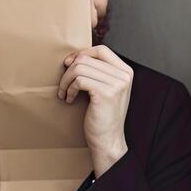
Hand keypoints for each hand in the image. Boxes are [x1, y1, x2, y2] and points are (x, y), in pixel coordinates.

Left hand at [59, 44, 132, 174]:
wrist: (108, 140)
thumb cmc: (103, 116)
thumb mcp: (106, 89)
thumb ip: (99, 72)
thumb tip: (76, 56)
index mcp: (126, 72)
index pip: (101, 50)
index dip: (82, 54)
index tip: (70, 65)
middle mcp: (124, 76)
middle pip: (87, 58)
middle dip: (69, 70)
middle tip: (64, 84)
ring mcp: (116, 84)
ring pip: (80, 68)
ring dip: (66, 80)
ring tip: (66, 92)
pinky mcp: (105, 93)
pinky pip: (79, 80)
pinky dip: (69, 89)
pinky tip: (69, 99)